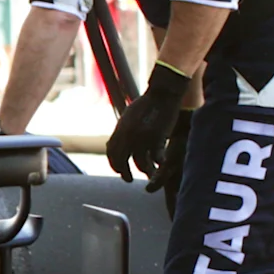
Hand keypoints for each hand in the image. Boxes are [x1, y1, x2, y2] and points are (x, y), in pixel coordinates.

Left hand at [108, 59, 193, 184]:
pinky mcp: (156, 138)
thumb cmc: (147, 104)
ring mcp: (141, 137)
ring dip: (145, 171)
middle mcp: (127, 135)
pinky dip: (158, 163)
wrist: (161, 95)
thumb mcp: (129, 116)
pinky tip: (161, 164)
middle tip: (129, 179)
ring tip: (150, 175)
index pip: (111, 152)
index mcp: (120, 129)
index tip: (119, 170)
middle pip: (122, 161)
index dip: (114, 164)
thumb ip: (122, 130)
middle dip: (125, 173)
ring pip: (140, 163)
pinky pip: (156, 158)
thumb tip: (117, 141)